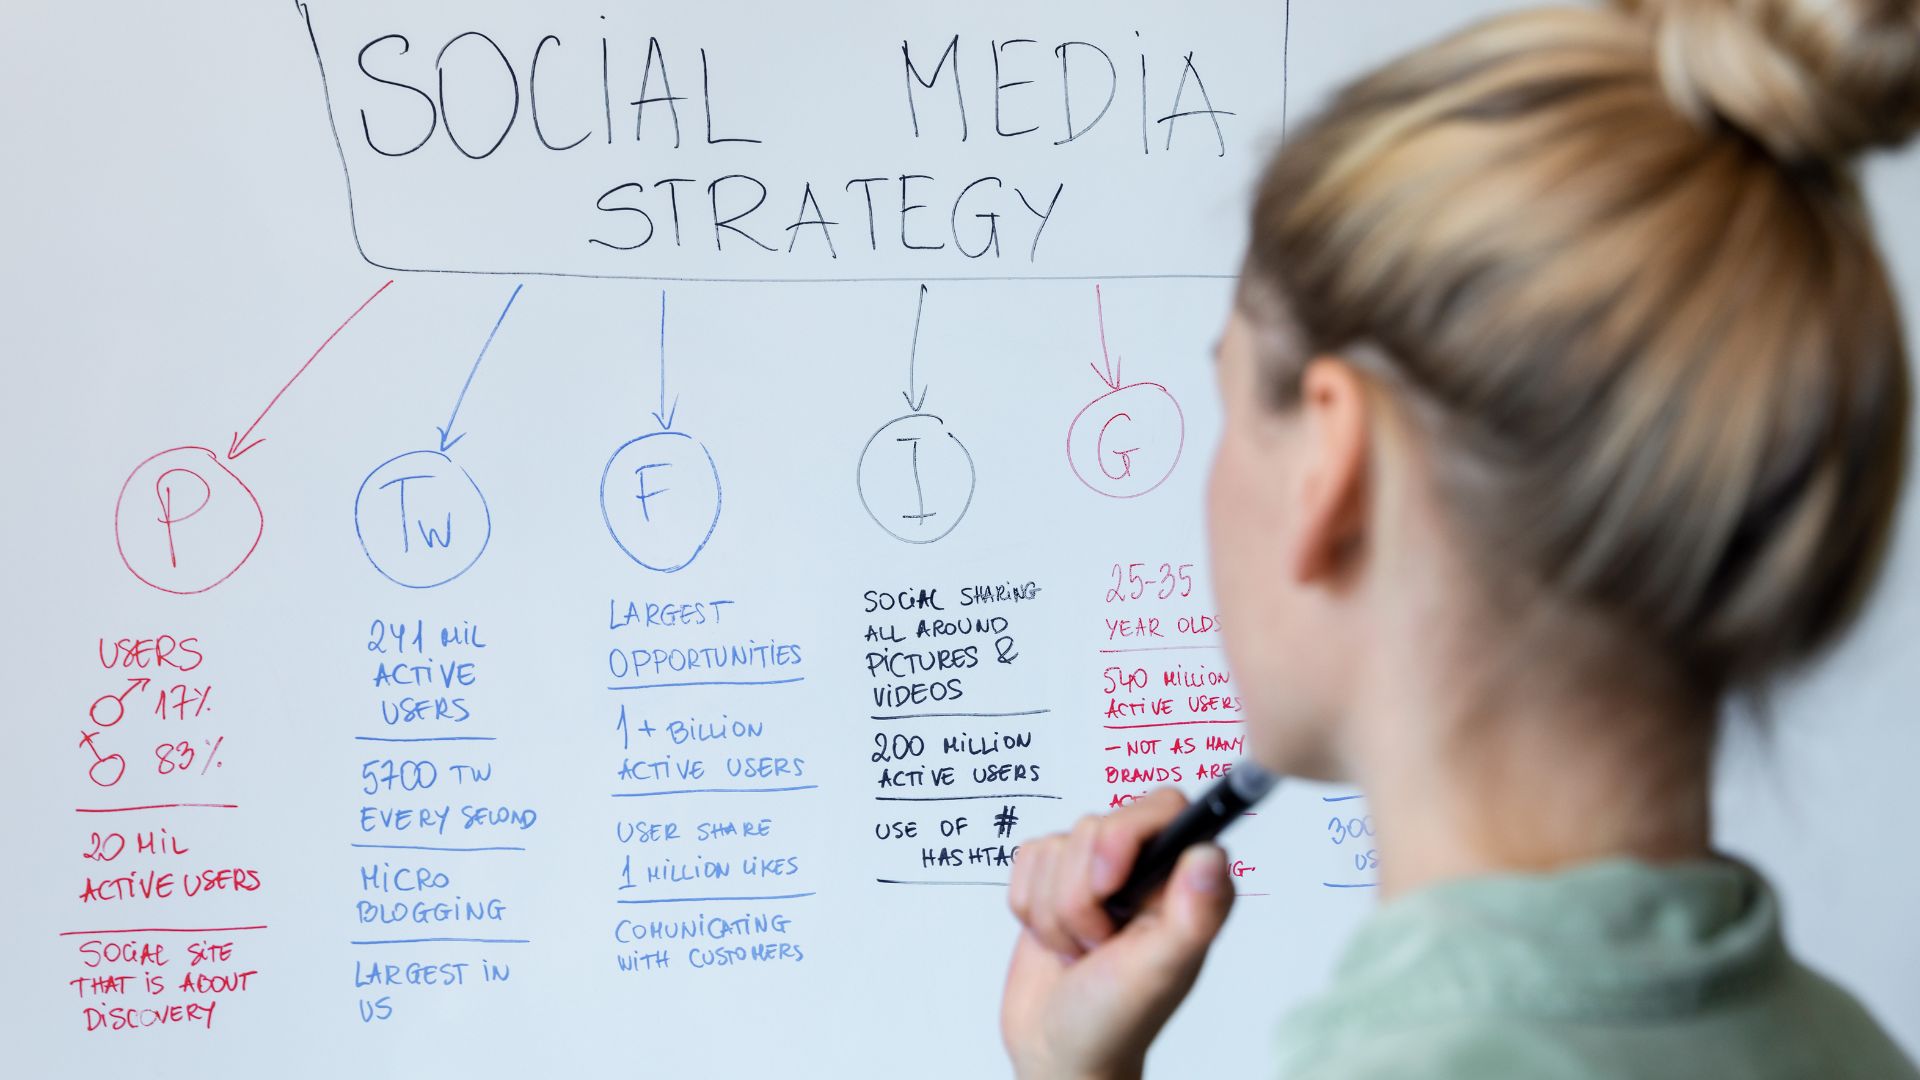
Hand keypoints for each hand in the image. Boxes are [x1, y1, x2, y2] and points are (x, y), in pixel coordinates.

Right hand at [1001, 788, 1235, 1079]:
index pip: (1163, 807)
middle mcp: (1146, 867)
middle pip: (1096, 825)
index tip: (1109, 887)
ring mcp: (1099, 870)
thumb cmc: (1116, 1020)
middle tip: (1099, 943)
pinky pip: (1027, 857)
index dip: (1124, 837)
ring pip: (1056, 845)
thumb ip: (1193, 914)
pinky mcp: (1056, 877)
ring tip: (1080, 950)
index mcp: (1187, 881)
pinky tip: (1054, 941)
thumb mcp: (1160, 972)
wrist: (1058, 1049)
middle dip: (1080, 895)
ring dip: (1055, 911)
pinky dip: (1029, 907)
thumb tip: (1209, 854)